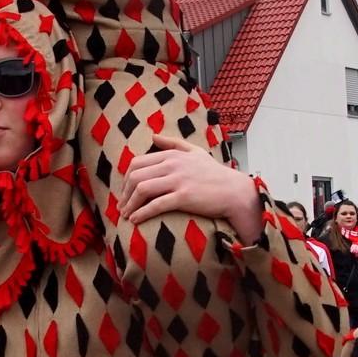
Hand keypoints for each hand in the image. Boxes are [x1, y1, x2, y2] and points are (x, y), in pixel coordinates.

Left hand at [121, 147, 262, 241]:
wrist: (234, 191)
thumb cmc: (215, 173)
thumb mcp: (195, 152)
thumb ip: (173, 143)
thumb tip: (153, 136)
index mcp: (172, 155)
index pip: (137, 162)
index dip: (126, 178)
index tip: (125, 192)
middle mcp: (173, 165)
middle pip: (136, 175)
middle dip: (125, 193)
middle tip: (122, 206)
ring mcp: (178, 180)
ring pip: (142, 188)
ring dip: (130, 204)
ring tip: (126, 215)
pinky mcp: (184, 196)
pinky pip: (156, 204)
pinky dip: (142, 213)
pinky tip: (135, 220)